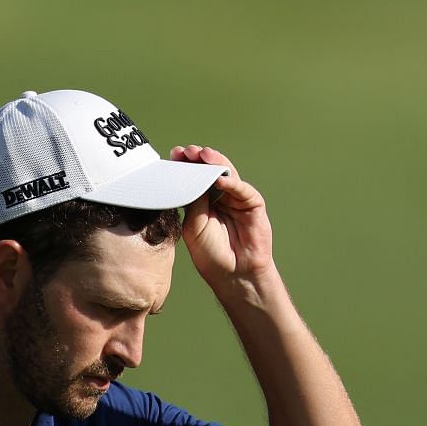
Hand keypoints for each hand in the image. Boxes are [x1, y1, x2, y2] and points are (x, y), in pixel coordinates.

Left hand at [172, 145, 275, 297]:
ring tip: (202, 155)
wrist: (233, 274)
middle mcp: (220, 197)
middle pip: (209, 172)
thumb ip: (193, 202)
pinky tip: (218, 178)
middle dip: (198, 159)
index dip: (185, 166)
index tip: (173, 155)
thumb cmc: (211, 254)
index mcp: (202, 202)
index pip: (193, 178)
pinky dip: (230, 183)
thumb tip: (189, 177)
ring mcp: (237, 199)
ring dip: (214, 163)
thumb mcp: (194, 226)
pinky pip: (241, 189)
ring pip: (226, 175)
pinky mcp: (253, 204)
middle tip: (187, 151)